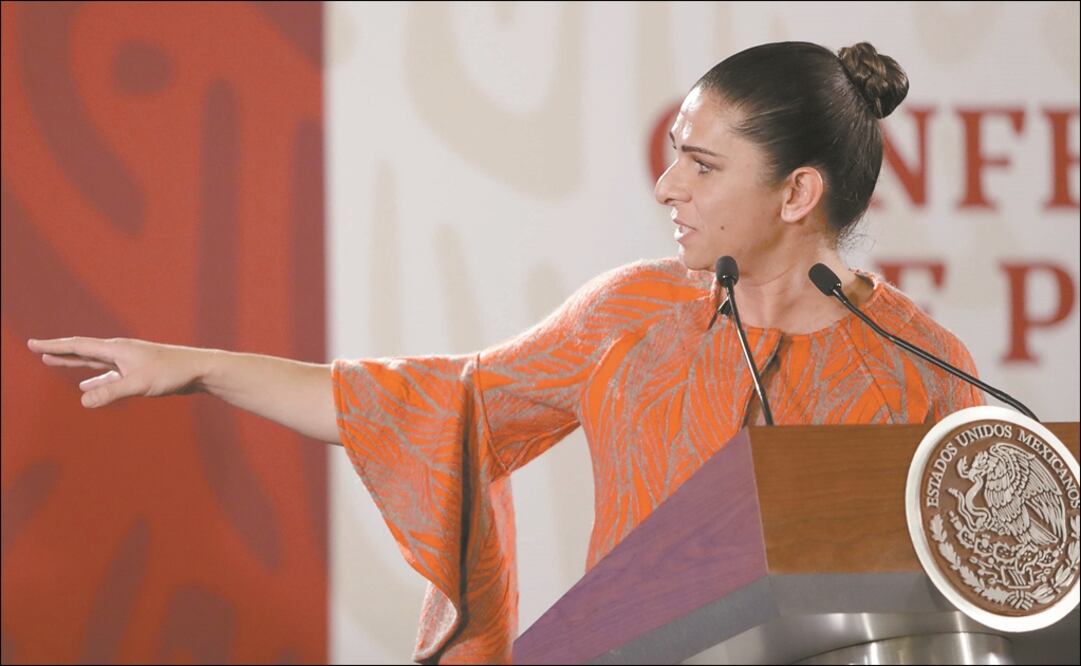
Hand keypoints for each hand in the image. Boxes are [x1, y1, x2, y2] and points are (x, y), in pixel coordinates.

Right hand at [26, 337, 207, 407]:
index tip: (33, 344)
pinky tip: (89, 385)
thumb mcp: (139, 384)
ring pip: (95, 362)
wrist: (199, 370)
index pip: (78, 346)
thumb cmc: (172, 373)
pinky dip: (94, 378)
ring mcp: (129, 361)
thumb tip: (83, 400)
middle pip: (83, 351)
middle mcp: (120, 352)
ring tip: (56, 362)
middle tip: (38, 349)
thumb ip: (111, 392)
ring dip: (74, 363)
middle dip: (60, 351)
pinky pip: (108, 374)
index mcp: (116, 350)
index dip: (54, 346)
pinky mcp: (138, 371)